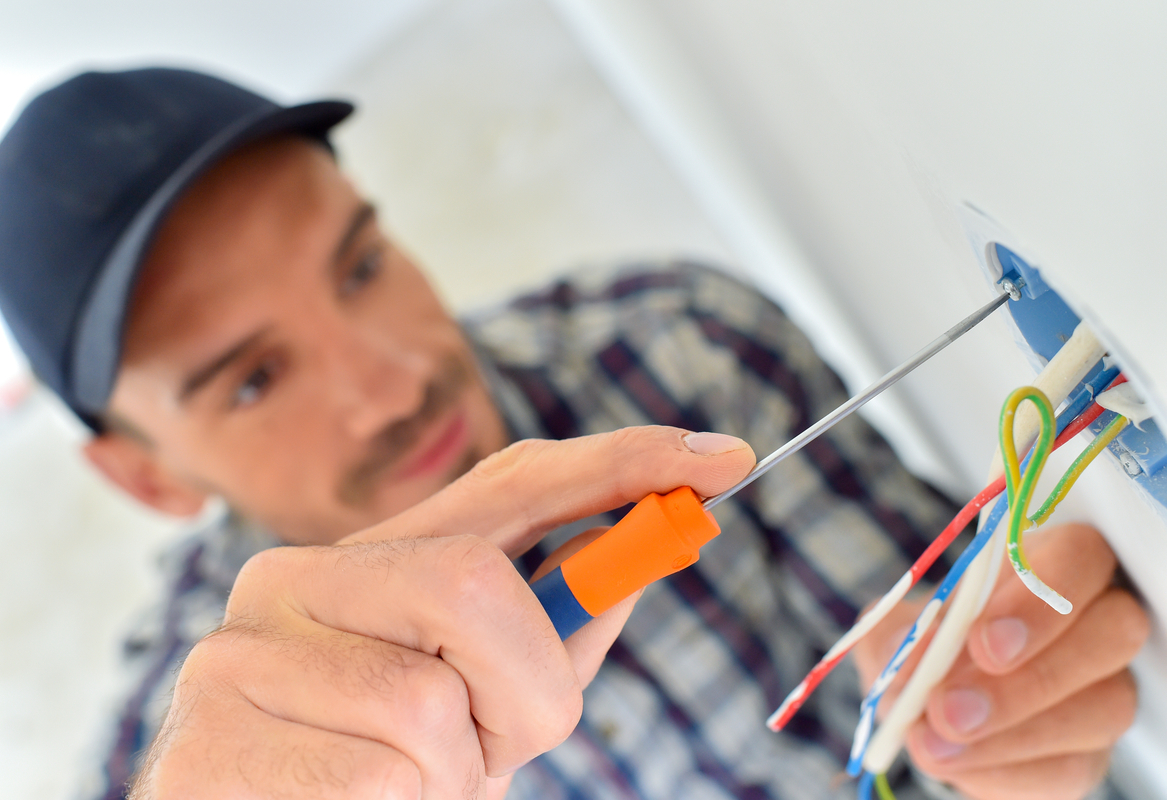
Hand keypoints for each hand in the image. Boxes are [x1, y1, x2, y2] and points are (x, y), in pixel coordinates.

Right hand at [130, 426, 754, 798]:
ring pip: (429, 704)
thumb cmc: (372, 772)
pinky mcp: (208, 739)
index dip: (622, 463)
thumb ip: (547, 631)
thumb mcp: (476, 704)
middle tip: (488, 747)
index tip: (720, 458)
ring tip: (401, 785)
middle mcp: (292, 578)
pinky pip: (378, 778)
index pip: (512, 481)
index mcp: (366, 557)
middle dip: (524, 688)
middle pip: (478, 583)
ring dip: (452, 774)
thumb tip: (636, 562)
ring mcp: (239, 653)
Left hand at [854, 523, 1148, 799]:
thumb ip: (896, 633)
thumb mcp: (893, 628)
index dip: (1040, 602)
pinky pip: (1073, 767)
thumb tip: (907, 653)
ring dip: (1014, 732)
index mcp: (1049, 563)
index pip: (1081, 557)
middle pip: (1115, 631)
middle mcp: (1096, 619)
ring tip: (935, 739)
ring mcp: (1104, 688)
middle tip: (950, 706)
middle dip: (1034, 676)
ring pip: (1106, 706)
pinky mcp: (1090, 751)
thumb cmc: (920, 645)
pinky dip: (1006, 771)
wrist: (921, 702)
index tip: (981, 642)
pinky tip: (955, 762)